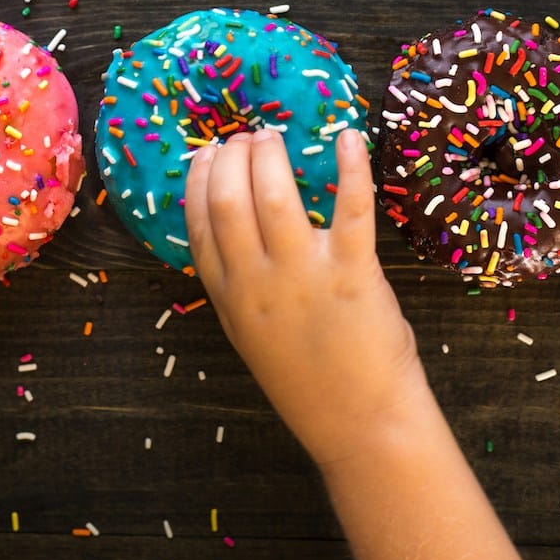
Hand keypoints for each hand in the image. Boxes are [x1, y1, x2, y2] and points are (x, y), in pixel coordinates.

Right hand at [184, 129, 429, 465]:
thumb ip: (237, 286)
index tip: (209, 153)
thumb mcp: (251, 335)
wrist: (360, 423)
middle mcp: (258, 281)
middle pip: (229, 199)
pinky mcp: (354, 272)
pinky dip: (350, 167)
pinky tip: (349, 138)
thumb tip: (234, 231)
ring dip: (271, 155)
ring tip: (275, 136)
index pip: (199, 222)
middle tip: (246, 138)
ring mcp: (305, 275)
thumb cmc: (308, 380)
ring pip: (274, 195)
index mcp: (230, 295)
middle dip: (232, 157)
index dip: (200, 178)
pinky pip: (350, 207)